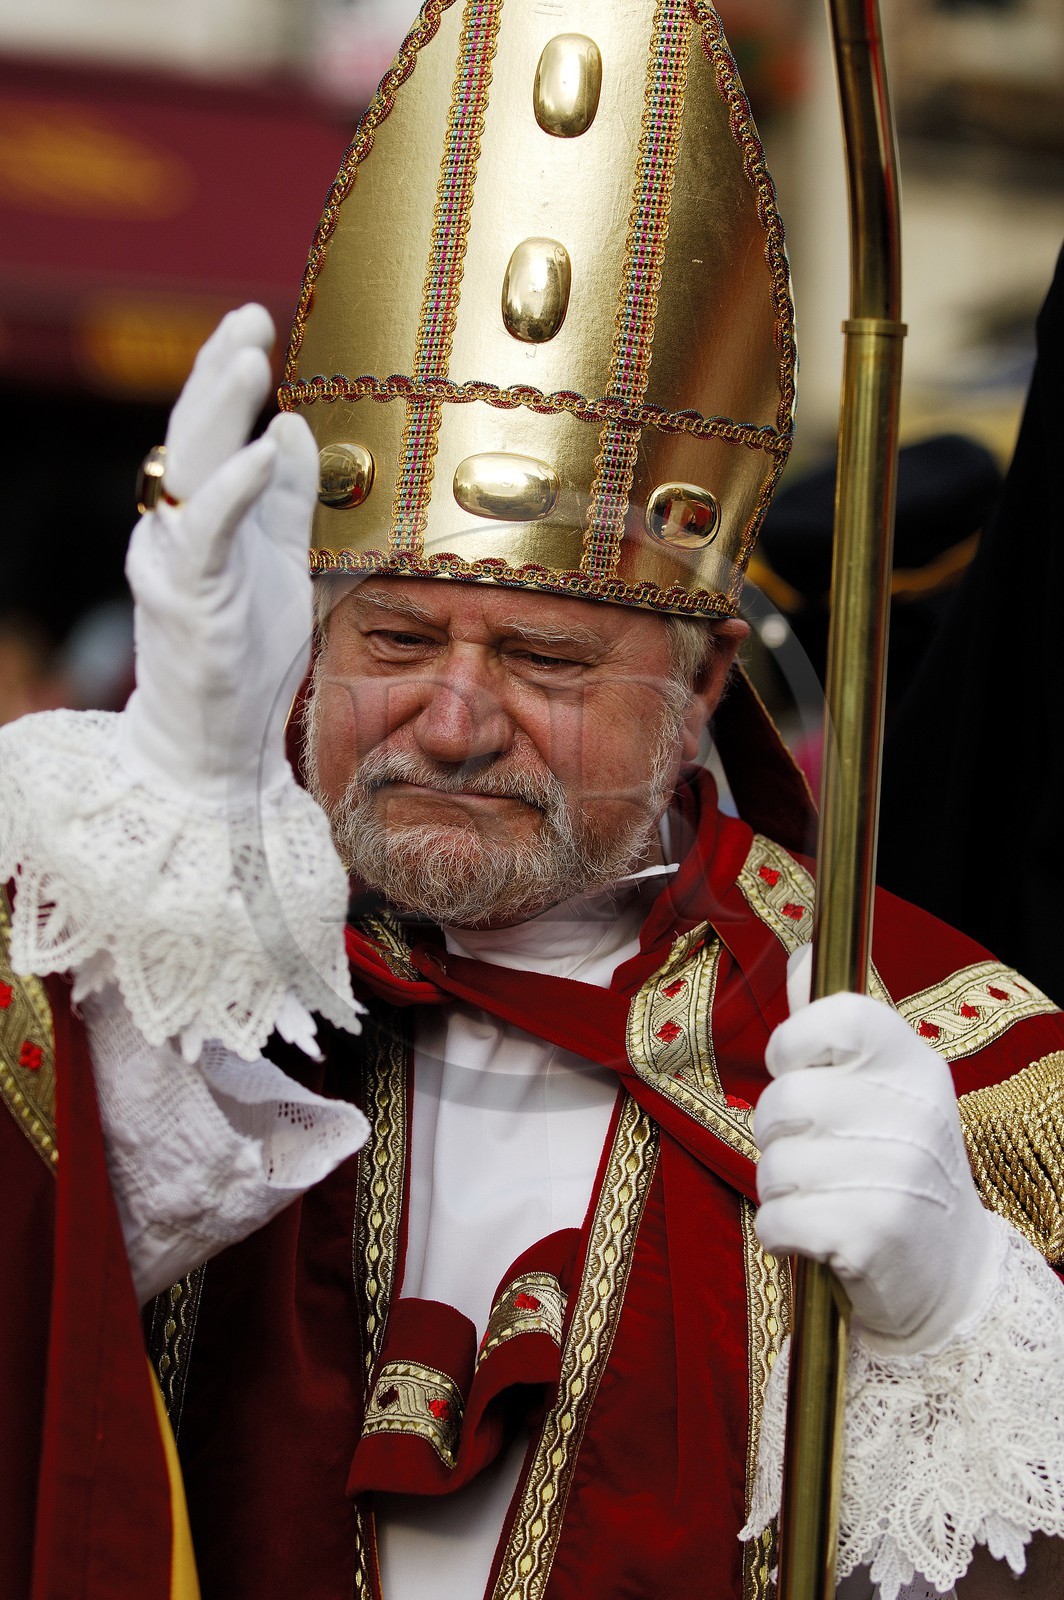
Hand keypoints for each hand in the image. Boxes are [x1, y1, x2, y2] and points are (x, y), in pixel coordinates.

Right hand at [122, 304, 318, 805]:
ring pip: (189, 469)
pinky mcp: (190, 598)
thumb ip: (287, 500)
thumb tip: (294, 427)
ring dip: (218, 408)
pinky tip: (265, 449)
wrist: (214, 740)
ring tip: (247, 356)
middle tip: (248, 318)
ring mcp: (175, 563)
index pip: (209, 435)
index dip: (224, 376)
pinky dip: (236, 487)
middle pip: (191, 436)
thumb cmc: (245, 656)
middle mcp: (175, 532)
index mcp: (200, 520)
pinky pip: (208, 532)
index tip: (252, 324)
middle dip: (217, 372)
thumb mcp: (282, 563)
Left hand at [754, 992, 1001, 1352]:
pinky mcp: (872, 1234)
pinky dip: (780, 1234)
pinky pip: (776, 1219)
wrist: (949, 1273)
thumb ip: (834, 1027)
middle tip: (812, 1152)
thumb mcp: (883, 1089)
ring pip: (773, 1164)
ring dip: (780, 1189)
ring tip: (821, 1197)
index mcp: (914, 1065)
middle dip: (775, 1133)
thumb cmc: (895, 1164)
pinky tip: (814, 1235)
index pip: (836, 1014)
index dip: (793, 1042)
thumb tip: (802, 954)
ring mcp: (897, 1173)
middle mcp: (913, 1112)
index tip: (797, 1070)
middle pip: (783, 1099)